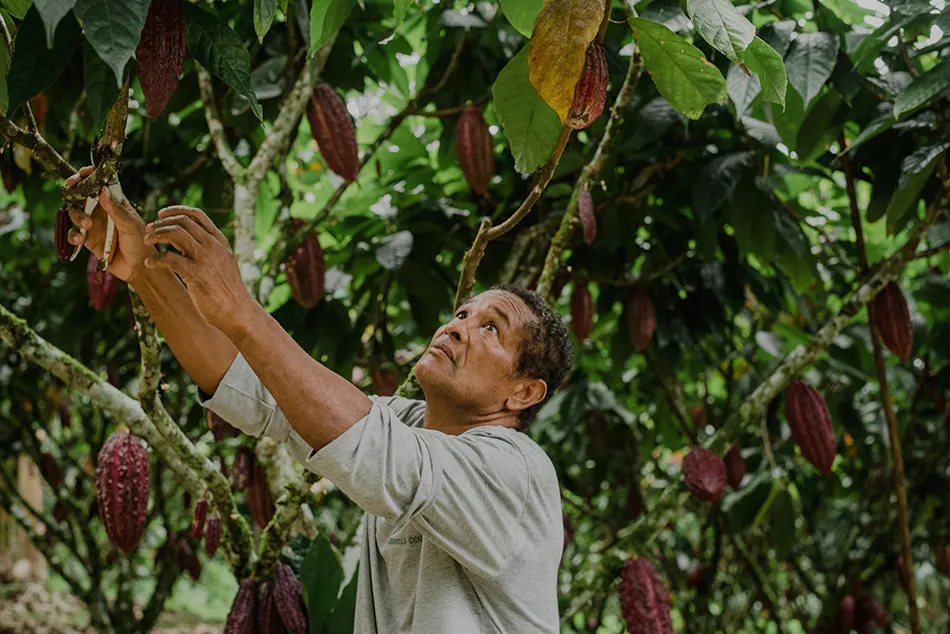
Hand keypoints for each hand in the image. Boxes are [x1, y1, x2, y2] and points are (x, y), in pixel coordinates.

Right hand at [63, 166, 154, 282]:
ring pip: (75, 212)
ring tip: (88, 224)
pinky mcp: (87, 238)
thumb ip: (116, 210)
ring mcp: (93, 224)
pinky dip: (73, 235)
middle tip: (71, 187)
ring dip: (77, 215)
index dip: (89, 176)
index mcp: (115, 202)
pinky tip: (80, 239)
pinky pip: (74, 233)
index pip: (100, 184)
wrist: (138, 267)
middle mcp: (101, 210)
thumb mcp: (131, 225)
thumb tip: (102, 191)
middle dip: (74, 189)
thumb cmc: (141, 242)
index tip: (82, 173)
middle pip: (81, 195)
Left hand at [142, 205, 253, 332]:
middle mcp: (212, 245)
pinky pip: (170, 258)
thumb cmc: (226, 289)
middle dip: (161, 223)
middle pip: (182, 222)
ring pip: (175, 233)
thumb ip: (204, 248)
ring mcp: (204, 258)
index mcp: (219, 241)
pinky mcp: (195, 274)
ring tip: (146, 242)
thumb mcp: (221, 262)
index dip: (176, 210)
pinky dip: (156, 259)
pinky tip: (149, 263)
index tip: (161, 214)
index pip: (197, 215)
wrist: (237, 310)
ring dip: (156, 235)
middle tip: (148, 230)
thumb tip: (180, 238)